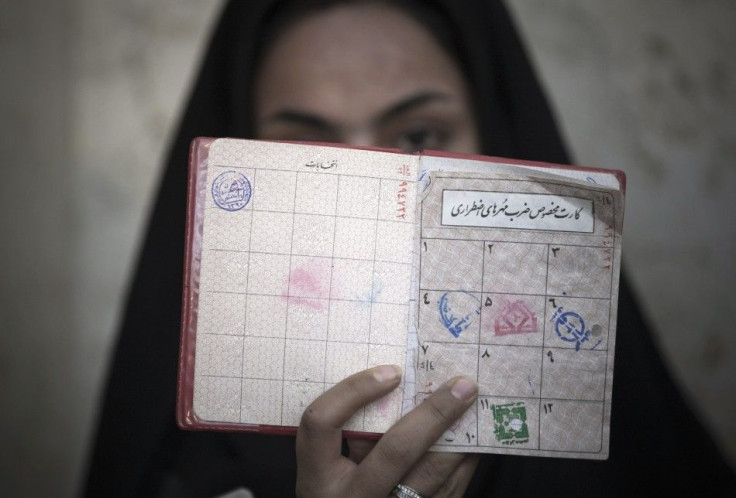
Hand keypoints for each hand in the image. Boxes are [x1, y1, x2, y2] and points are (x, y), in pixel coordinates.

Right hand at [296, 365, 478, 496]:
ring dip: (459, 437)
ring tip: (473, 406)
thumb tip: (402, 384)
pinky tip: (471, 438)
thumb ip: (354, 431)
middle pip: (395, 450)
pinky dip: (463, 461)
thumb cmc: (338, 487)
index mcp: (317, 477)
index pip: (322, 422)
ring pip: (432, 475)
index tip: (391, 371)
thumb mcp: (328, 464)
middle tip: (462, 384)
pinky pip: (449, 491)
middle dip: (434, 413)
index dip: (354, 391)